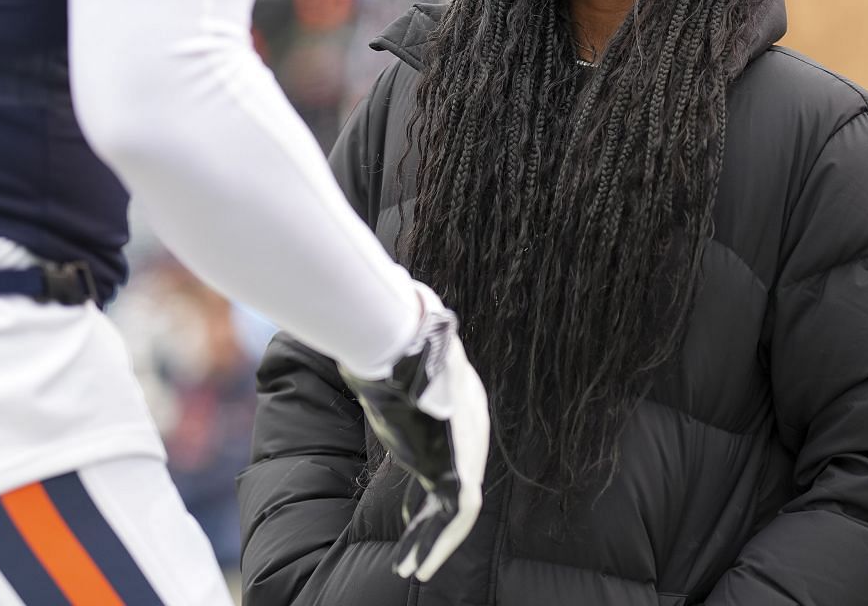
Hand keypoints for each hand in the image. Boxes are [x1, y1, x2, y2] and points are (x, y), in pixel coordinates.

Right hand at [340, 286, 488, 581]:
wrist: (405, 342)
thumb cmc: (396, 331)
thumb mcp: (403, 335)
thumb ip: (403, 331)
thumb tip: (395, 298)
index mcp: (464, 398)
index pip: (455, 444)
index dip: (434, 474)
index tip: (413, 501)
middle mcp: (473, 426)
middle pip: (456, 478)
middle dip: (433, 515)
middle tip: (413, 540)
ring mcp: (468, 449)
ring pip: (456, 509)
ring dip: (434, 542)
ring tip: (412, 569)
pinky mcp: (457, 468)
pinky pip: (453, 519)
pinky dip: (436, 545)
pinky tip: (415, 567)